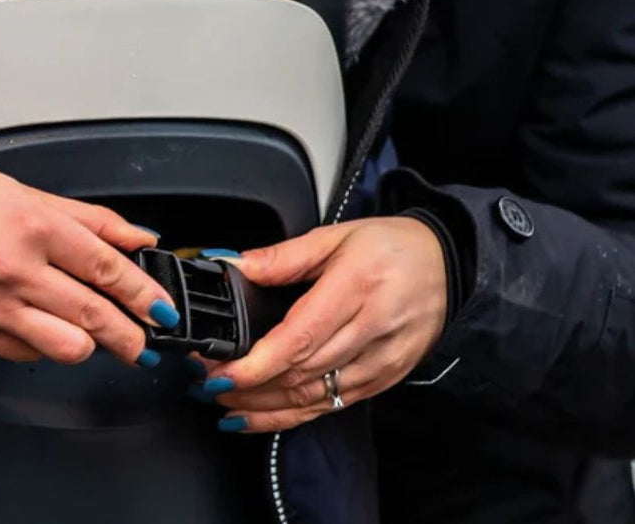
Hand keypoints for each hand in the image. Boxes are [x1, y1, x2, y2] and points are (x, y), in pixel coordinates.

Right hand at [0, 148, 175, 365]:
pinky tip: (44, 327)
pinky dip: (44, 346)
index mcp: (35, 228)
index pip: (107, 268)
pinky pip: (24, 354)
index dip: (144, 294)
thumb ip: (92, 220)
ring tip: (97, 335)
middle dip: (131, 335)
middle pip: (93, 316)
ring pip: (65, 347)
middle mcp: (14, 271)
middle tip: (145, 341)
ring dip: (91, 345)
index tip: (163, 310)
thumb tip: (138, 238)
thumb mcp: (31, 194)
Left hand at [199, 218, 446, 432]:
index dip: (256, 364)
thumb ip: (282, 256)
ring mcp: (380, 362)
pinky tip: (260, 417)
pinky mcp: (384, 380)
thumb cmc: (392, 246)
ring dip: (264, 407)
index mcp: (355, 288)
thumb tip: (235, 266)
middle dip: (248, 385)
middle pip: (301, 373)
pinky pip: (332, 406)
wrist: (447, 265)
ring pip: (314, 397)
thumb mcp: (335, 236)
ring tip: (223, 403)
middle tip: (205, 382)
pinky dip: (292, 416)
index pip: (299, 339)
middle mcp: (370, 330)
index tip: (220, 371)